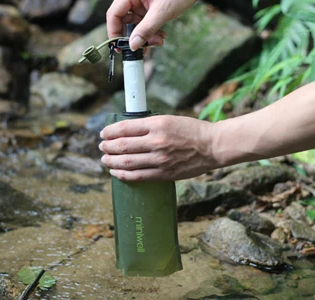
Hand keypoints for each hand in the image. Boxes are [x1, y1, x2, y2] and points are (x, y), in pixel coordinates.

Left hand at [98, 115, 219, 180]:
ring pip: (127, 162)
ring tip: (105, 159)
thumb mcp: (169, 120)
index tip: (103, 134)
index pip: (125, 128)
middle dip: (107, 147)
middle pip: (122, 145)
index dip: (110, 132)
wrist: (213, 146)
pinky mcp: (164, 173)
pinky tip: (116, 172)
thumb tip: (126, 131)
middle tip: (102, 147)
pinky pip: (138, 176)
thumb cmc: (192, 131)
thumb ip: (148, 125)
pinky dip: (123, 175)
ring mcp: (160, 159)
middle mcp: (157, 141)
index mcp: (157, 124)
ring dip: (112, 161)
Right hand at [106, 0, 195, 48]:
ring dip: (145, 36)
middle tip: (142, 47)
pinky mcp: (150, 8)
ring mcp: (142, 4)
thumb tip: (133, 45)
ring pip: (136, 25)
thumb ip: (146, 29)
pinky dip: (151, 32)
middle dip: (134, 36)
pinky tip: (161, 36)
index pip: (114, 15)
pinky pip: (145, 23)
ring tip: (157, 41)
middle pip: (124, 21)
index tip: (119, 46)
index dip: (114, 31)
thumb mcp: (162, 12)